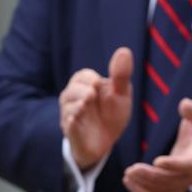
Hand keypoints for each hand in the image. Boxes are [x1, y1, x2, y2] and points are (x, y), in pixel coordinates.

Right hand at [60, 48, 132, 169]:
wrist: (107, 141)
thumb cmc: (112, 113)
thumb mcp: (121, 93)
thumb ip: (121, 74)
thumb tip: (124, 50)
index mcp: (85, 87)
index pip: (82, 75)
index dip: (90, 79)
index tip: (98, 84)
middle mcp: (73, 100)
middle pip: (71, 90)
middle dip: (82, 91)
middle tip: (92, 95)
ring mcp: (70, 116)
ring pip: (67, 107)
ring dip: (78, 105)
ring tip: (86, 105)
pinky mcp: (71, 132)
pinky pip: (68, 125)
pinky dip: (72, 122)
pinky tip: (77, 120)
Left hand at [122, 98, 191, 191]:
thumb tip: (184, 104)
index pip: (190, 165)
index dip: (174, 165)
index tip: (157, 161)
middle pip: (173, 181)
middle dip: (151, 176)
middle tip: (131, 169)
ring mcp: (184, 183)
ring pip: (164, 191)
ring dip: (144, 185)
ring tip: (128, 174)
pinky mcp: (174, 187)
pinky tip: (129, 182)